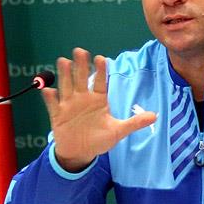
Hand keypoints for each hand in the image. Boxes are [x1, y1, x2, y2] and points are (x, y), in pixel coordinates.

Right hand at [43, 48, 156, 171]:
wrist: (81, 152)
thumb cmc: (99, 139)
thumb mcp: (118, 131)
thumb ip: (135, 123)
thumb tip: (155, 116)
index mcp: (98, 100)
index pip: (100, 82)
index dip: (100, 70)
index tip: (101, 58)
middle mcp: (83, 98)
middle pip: (81, 79)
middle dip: (81, 65)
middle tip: (79, 50)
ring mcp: (69, 106)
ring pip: (67, 87)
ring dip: (65, 75)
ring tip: (63, 61)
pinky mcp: (58, 116)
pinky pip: (53, 105)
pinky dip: (50, 98)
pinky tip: (48, 90)